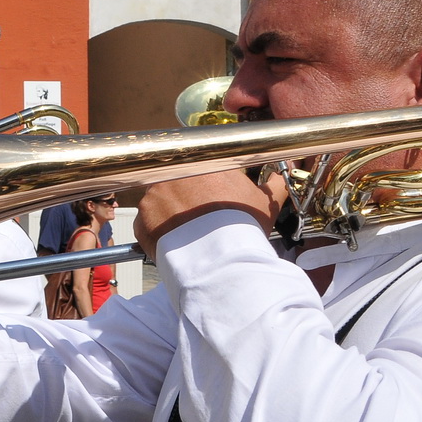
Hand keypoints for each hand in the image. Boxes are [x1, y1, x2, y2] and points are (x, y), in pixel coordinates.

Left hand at [134, 169, 285, 253]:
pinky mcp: (140, 219)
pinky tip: (175, 245)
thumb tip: (281, 177)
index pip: (198, 167)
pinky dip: (157, 234)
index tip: (208, 198)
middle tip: (199, 220)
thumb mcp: (264, 203)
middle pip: (176, 183)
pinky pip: (147, 224)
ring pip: (160, 203)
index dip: (203, 184)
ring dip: (170, 215)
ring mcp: (153, 195)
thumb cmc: (242, 228)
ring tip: (188, 236)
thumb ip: (274, 185)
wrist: (219, 258)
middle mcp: (172, 173)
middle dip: (185, 199)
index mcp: (202, 163)